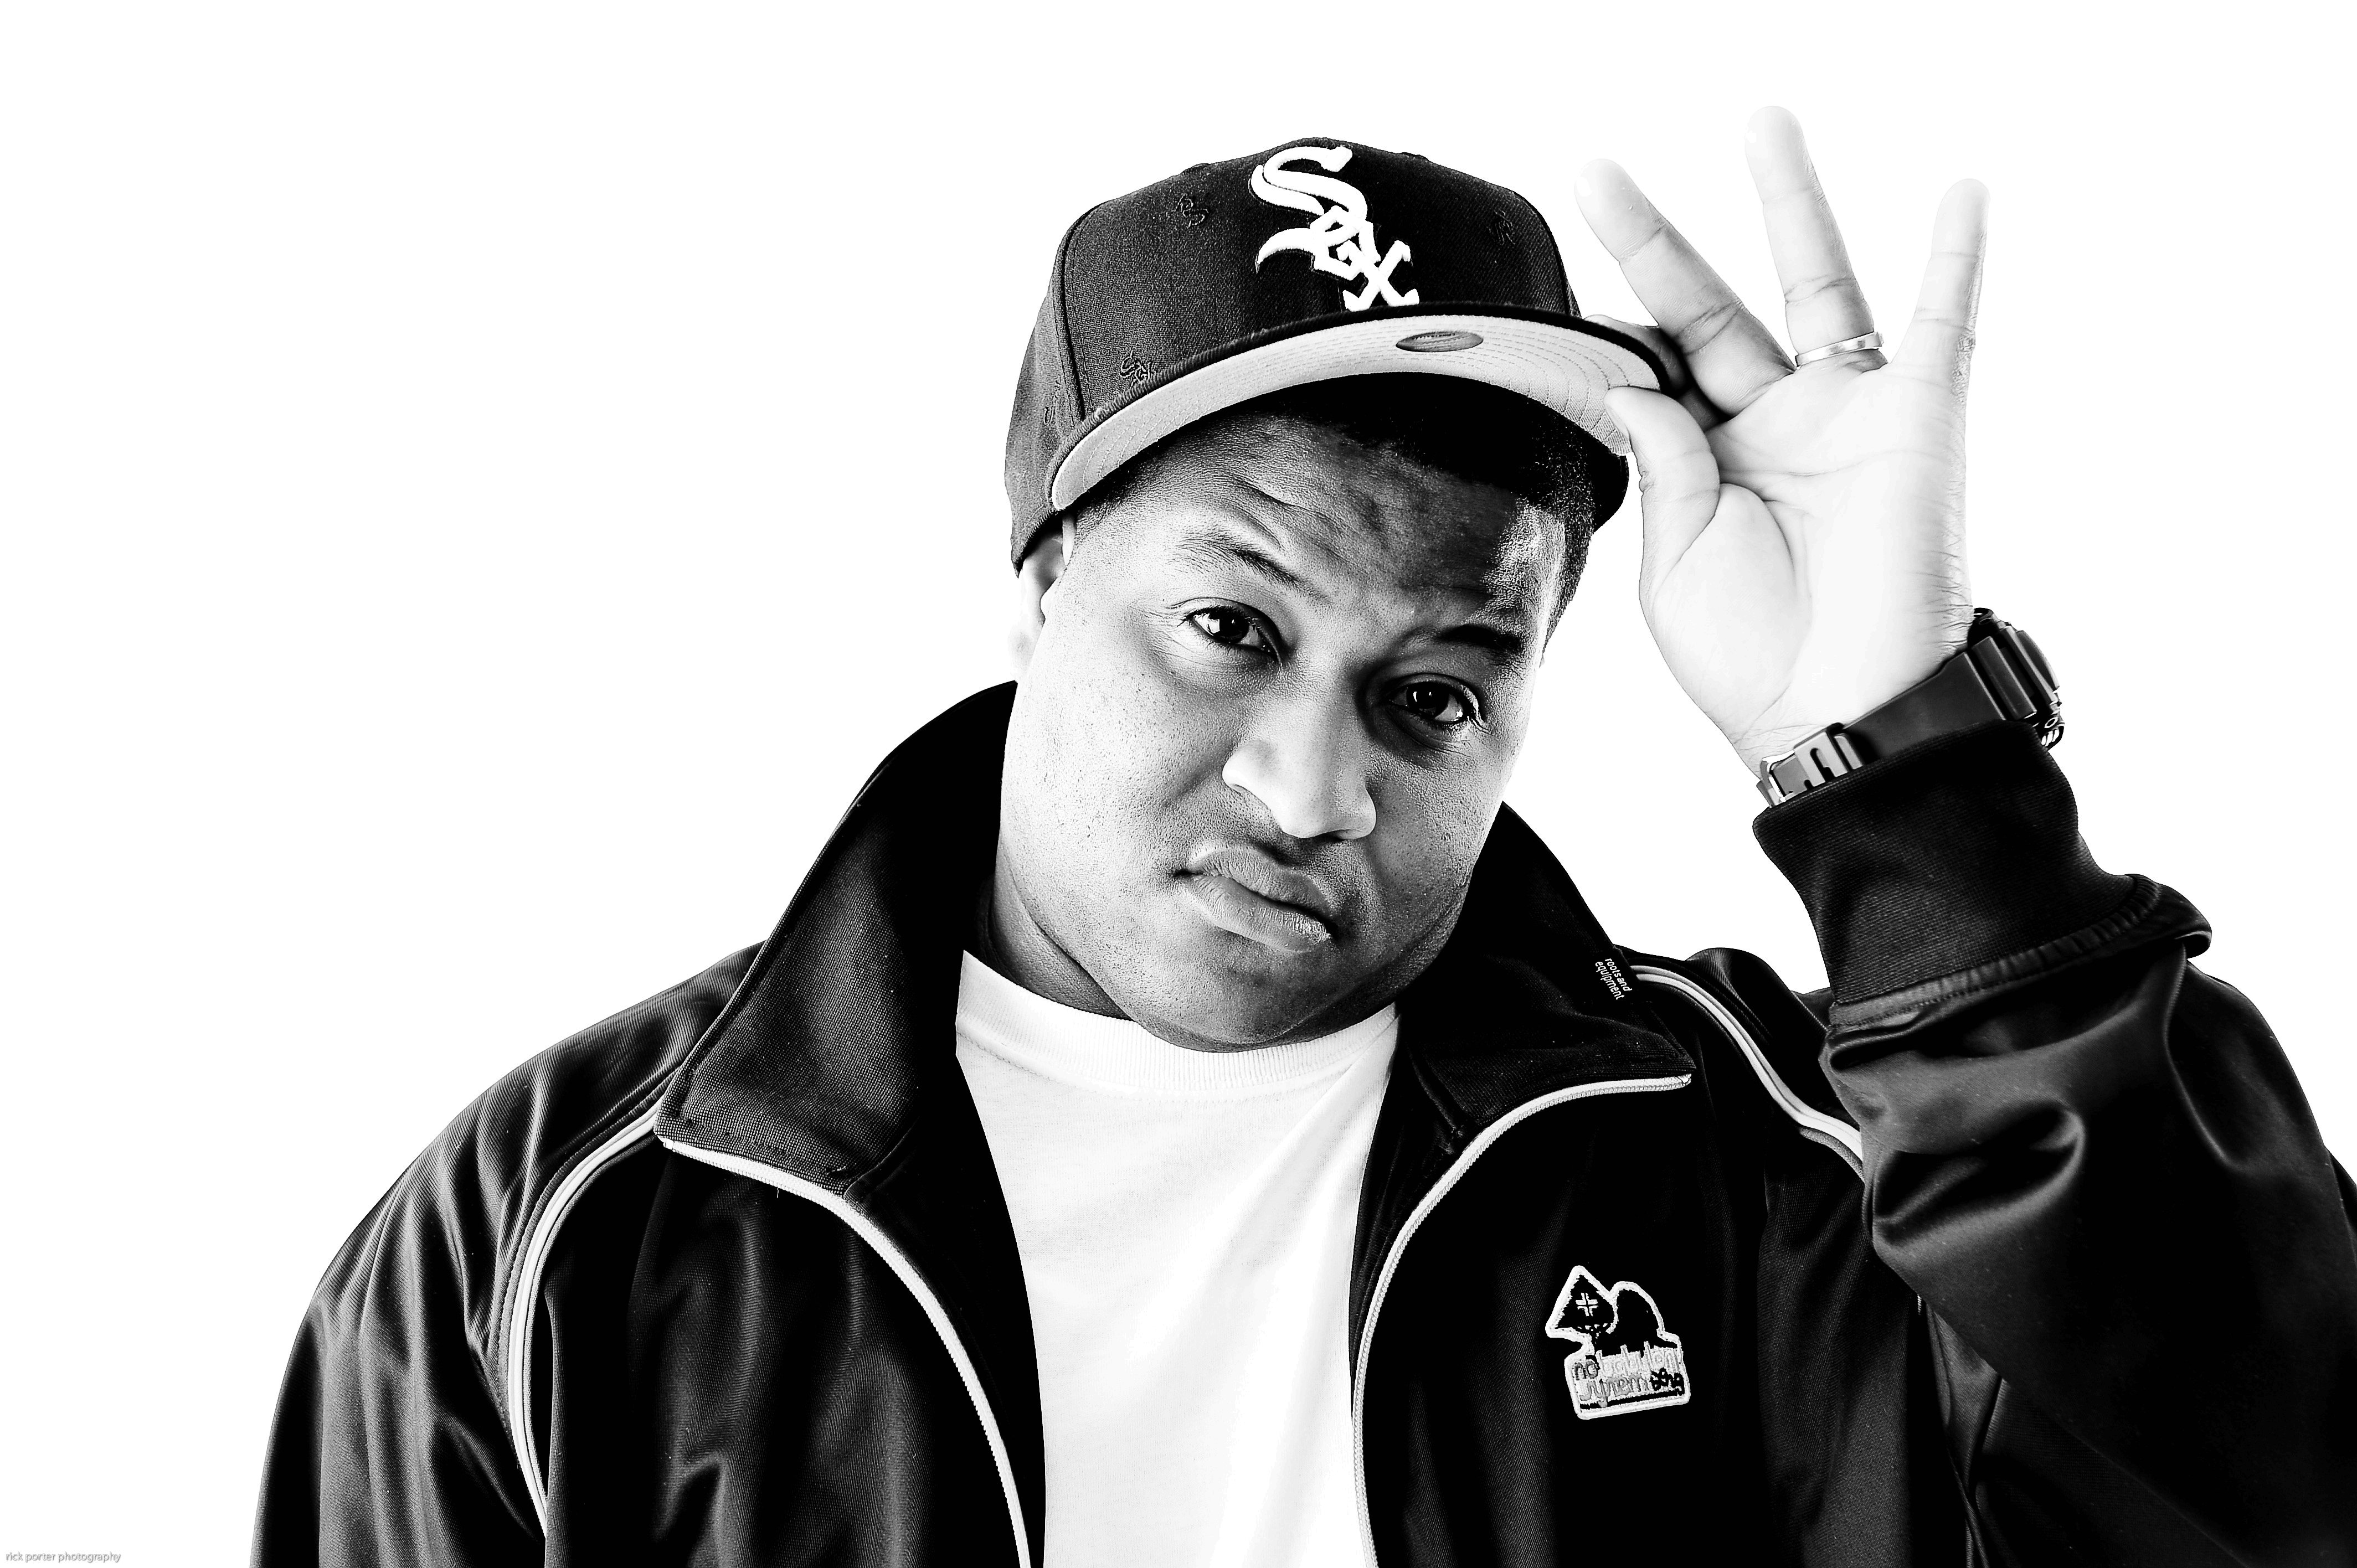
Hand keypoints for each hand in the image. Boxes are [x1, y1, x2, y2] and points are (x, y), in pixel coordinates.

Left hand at [1573, 107, 1988, 774]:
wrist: (1840, 716)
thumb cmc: (1754, 660)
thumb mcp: (1675, 564)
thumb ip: (1659, 464)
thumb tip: (1632, 380)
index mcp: (1705, 464)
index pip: (1650, 369)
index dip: (1605, 331)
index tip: (1552, 291)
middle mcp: (1771, 426)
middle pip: (1705, 306)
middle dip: (1652, 239)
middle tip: (1594, 171)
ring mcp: (1843, 416)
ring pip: (1812, 285)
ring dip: (1789, 203)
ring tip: (1762, 123)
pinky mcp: (1916, 422)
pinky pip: (1943, 324)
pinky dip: (1956, 260)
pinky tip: (1962, 191)